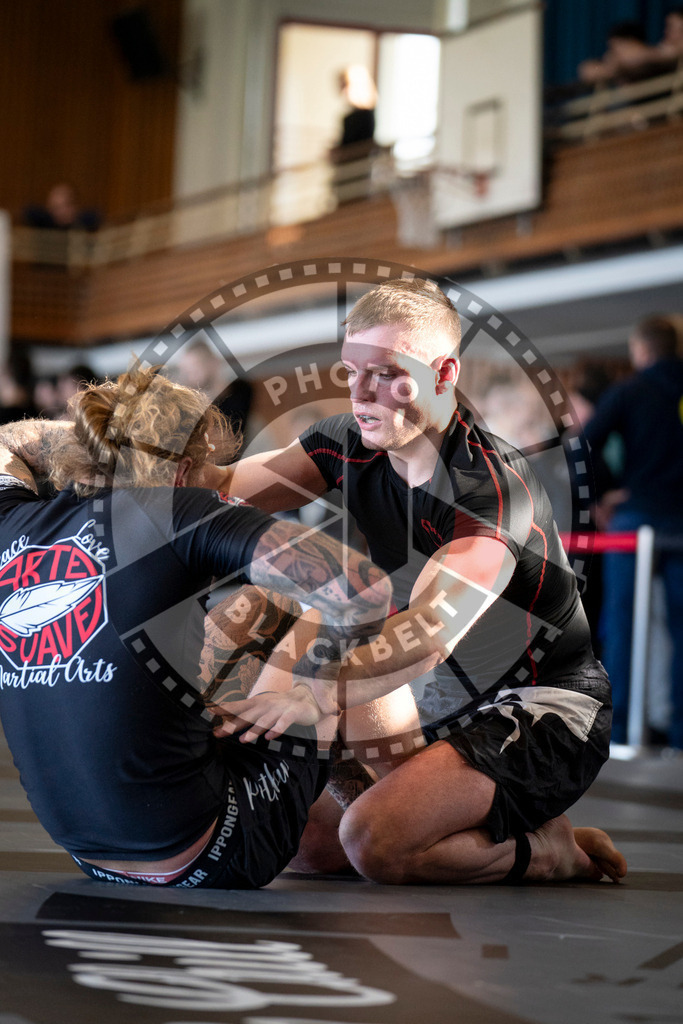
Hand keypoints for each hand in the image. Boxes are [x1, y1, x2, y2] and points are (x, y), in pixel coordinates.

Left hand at [209, 683, 336, 742]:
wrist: (306, 698)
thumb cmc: (279, 706)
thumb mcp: (261, 707)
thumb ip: (246, 715)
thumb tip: (225, 723)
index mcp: (257, 703)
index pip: (238, 706)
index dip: (224, 709)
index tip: (209, 712)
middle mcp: (266, 704)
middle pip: (248, 715)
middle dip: (234, 724)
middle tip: (220, 733)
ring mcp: (279, 709)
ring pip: (265, 720)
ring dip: (254, 730)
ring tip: (244, 740)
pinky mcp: (292, 714)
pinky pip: (284, 722)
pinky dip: (277, 729)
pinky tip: (271, 737)